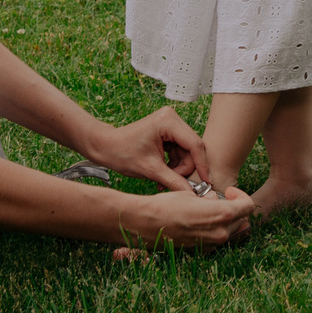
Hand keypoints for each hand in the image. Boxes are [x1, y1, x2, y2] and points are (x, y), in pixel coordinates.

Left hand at [84, 106, 217, 193]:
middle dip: (185, 168)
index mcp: (168, 122)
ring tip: (163, 179)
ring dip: (179, 168)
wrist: (106, 147)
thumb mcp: (150, 170)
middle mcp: (172, 118)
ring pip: (187, 151)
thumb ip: (174, 181)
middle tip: (173, 182)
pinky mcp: (167, 130)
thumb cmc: (122, 154)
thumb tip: (193, 194)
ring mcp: (170, 123)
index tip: (206, 183)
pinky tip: (164, 173)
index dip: (201, 165)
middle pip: (192, 148)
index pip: (194, 144)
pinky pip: (180, 150)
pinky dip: (174, 164)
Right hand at [122, 186, 254, 256]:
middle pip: (241, 220)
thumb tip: (216, 201)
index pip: (248, 206)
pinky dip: (214, 230)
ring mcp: (211, 244)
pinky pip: (216, 240)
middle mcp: (219, 233)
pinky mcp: (201, 251)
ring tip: (210, 210)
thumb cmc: (166, 204)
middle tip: (220, 199)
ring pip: (230, 232)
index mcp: (221, 215)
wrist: (144, 224)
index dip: (241, 195)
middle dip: (235, 208)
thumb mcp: (191, 194)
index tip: (229, 191)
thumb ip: (211, 200)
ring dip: (226, 220)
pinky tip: (199, 222)